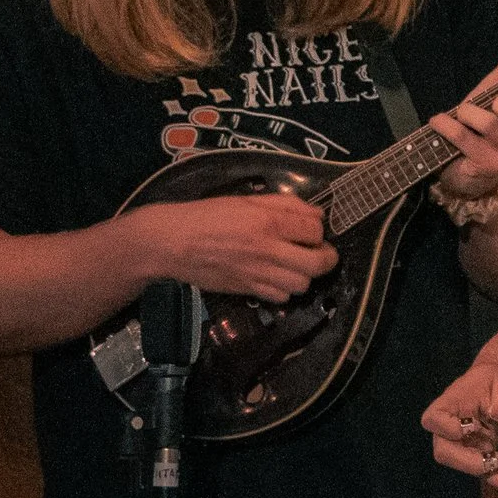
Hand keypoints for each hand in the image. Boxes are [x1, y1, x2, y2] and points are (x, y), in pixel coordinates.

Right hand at [126, 192, 336, 302]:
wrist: (171, 242)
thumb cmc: (208, 216)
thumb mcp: (247, 199)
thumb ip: (285, 204)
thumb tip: (316, 214)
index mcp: (269, 222)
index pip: (316, 231)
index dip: (319, 231)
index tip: (310, 231)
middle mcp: (269, 250)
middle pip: (319, 263)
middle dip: (326, 258)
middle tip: (319, 253)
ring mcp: (259, 273)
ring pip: (303, 284)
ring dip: (305, 275)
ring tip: (295, 265)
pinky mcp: (248, 290)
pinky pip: (282, 297)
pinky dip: (285, 290)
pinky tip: (277, 278)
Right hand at [421, 352, 497, 490]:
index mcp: (451, 404)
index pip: (434, 420)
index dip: (447, 428)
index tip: (470, 427)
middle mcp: (453, 427)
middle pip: (445, 452)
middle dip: (470, 462)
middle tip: (497, 461)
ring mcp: (467, 442)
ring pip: (468, 467)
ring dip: (492, 475)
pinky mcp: (483, 451)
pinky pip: (488, 470)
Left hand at [434, 40, 497, 203]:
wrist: (461, 163)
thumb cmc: (481, 123)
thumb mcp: (495, 91)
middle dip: (497, 101)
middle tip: (487, 107)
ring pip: (490, 123)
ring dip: (466, 112)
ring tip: (460, 115)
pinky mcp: (489, 166)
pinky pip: (465, 137)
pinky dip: (446, 125)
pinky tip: (438, 122)